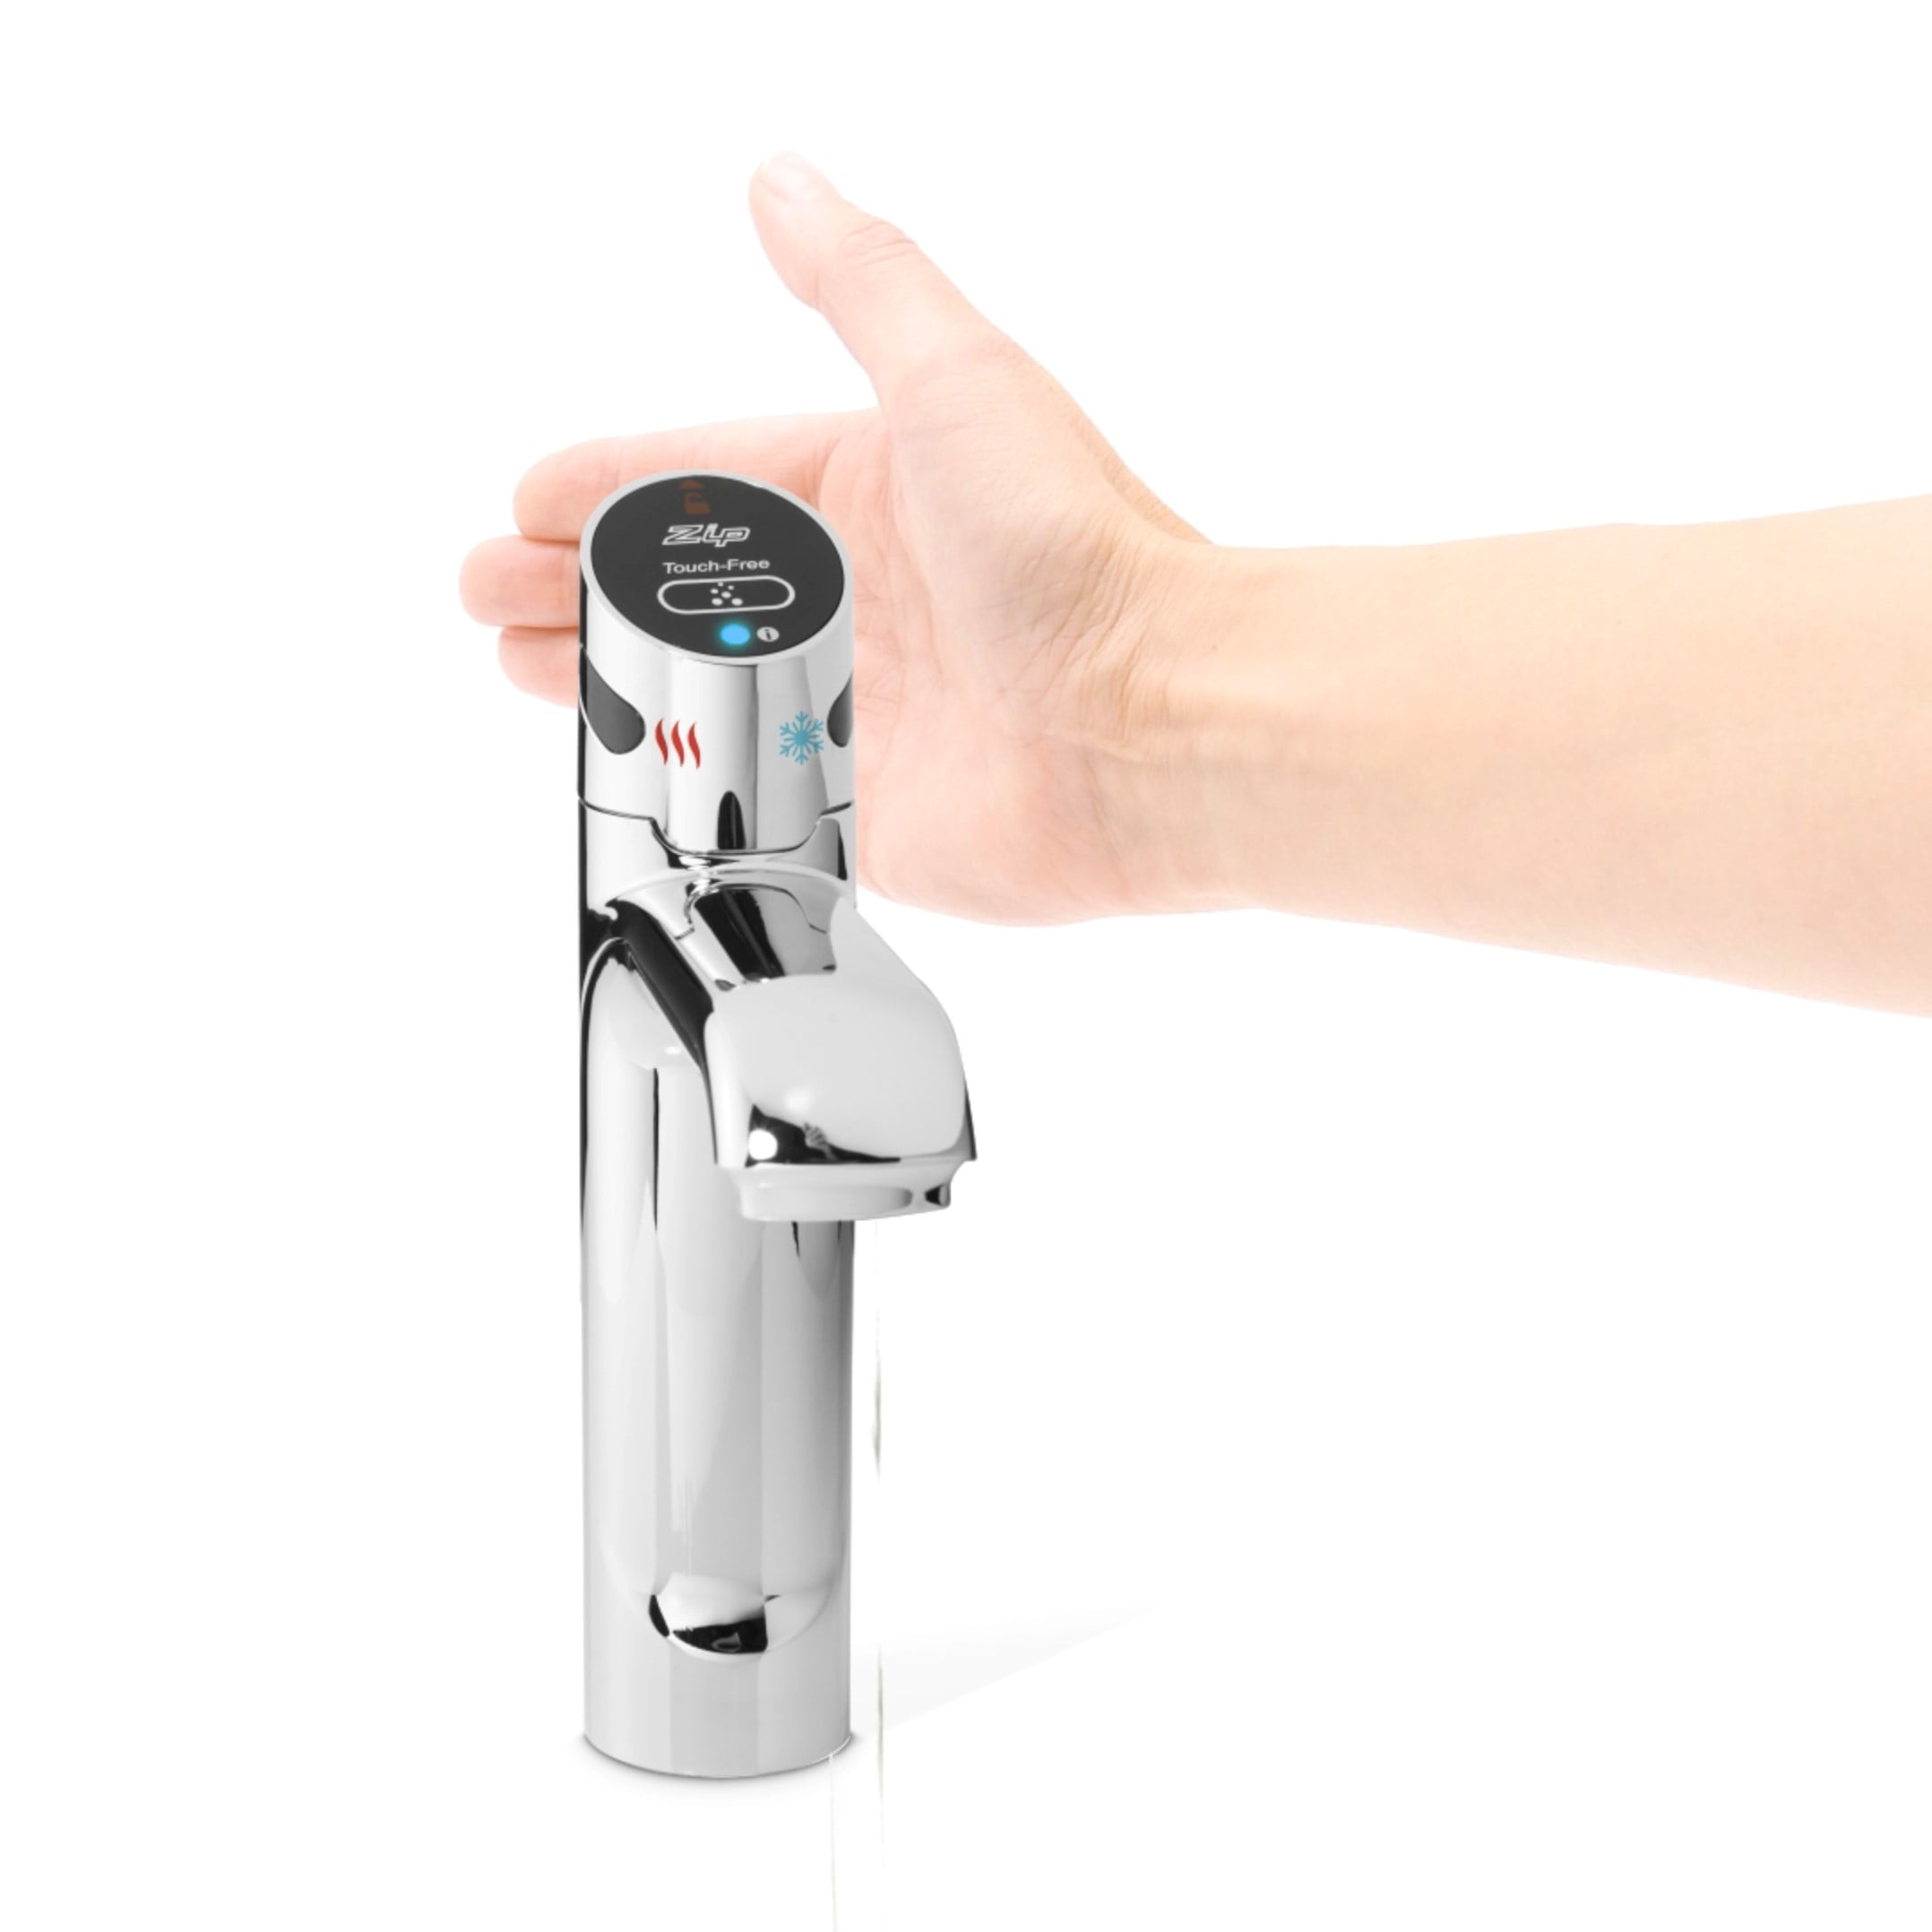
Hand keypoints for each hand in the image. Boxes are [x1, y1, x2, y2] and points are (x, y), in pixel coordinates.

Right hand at [459, 152, 1207, 922]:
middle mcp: (862, 600)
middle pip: (686, 588)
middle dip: (576, 582)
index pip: (711, 479)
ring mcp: (853, 710)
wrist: (1152, 721)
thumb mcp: (954, 376)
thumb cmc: (1073, 546)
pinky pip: (741, 792)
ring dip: (601, 671)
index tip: (527, 496)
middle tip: (484, 588)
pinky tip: (608, 762)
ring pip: (697, 686)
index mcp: (872, 492)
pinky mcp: (858, 814)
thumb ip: (858, 282)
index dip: (611, 486)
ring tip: (515, 661)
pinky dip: (673, 776)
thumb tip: (780, 178)